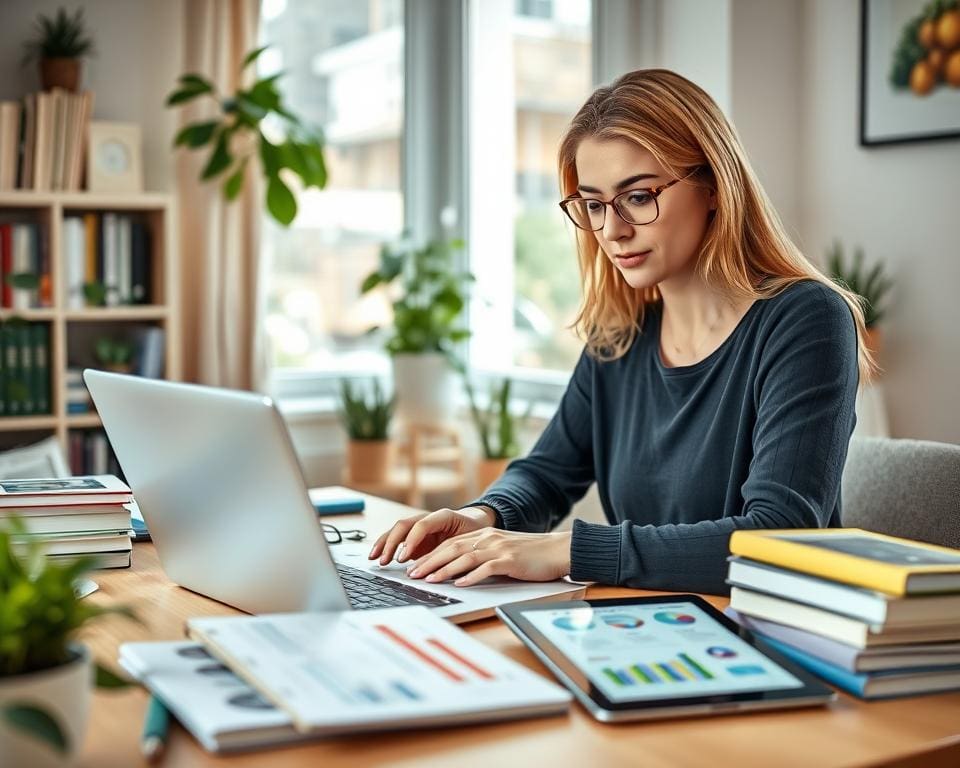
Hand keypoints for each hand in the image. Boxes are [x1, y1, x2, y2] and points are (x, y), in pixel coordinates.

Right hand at [368, 506, 495, 565]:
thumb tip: (446, 570)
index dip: (411, 541)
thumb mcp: (471, 540)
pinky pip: (397, 537)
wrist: (476, 522)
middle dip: (392, 543)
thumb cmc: (474, 532)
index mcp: (443, 516)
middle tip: (385, 561)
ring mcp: (419, 524)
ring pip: (397, 529)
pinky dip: (386, 545)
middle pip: (404, 525)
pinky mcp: (414, 534)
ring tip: (375, 558)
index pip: (421, 525)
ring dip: (384, 543)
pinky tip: (377, 556)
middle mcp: (428, 518)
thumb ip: (458, 551)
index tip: (403, 558)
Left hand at [405, 529, 572, 585]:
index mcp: (484, 535)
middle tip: (413, 574)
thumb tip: (459, 572)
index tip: (415, 566)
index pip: (450, 544)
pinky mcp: (511, 560)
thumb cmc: (531, 555)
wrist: (558, 550)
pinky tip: (461, 584)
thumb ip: (482, 557)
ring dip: (445, 569)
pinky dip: (472, 576)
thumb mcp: (502, 551)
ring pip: (465, 557)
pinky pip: (487, 567)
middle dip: (430, 562)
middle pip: (452, 549)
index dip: (430, 555)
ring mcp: (499, 548)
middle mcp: (488, 539)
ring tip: (430, 580)